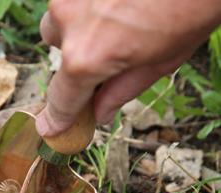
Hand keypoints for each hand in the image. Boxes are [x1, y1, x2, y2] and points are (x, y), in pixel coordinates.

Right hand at [37, 0, 220, 134]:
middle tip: (103, 47)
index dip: (57, 117)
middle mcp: (68, 22)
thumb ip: (120, 92)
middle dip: (73, 49)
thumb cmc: (192, 7)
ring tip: (112, 14)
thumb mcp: (160, 63)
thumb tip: (99, 113)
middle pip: (54, 46)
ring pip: (58, 14)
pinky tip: (114, 0)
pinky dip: (87, 1)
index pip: (62, 99)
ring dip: (76, 20)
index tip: (50, 127)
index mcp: (87, 57)